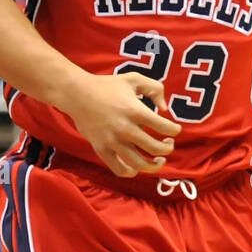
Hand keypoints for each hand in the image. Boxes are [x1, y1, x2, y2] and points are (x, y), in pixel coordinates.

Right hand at [66, 72, 181, 177]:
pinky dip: (132, 172)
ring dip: (155, 164)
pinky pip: (119, 169)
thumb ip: (155, 89)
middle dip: (168, 148)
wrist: (77, 93)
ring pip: (140, 164)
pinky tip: (138, 167)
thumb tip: (165, 110)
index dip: (175, 130)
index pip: (165, 127)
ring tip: (159, 159)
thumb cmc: (108, 85)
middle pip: (156, 148)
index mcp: (135, 111)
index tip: (174, 129)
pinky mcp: (101, 149)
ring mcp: (113, 141)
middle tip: (168, 143)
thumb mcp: (134, 79)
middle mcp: (125, 129)